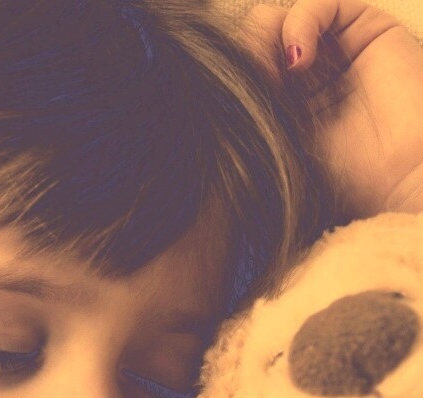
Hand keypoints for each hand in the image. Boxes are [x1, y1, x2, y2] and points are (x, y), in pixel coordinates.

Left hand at [242, 1, 422, 218]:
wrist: (398, 180)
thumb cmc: (337, 179)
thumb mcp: (273, 145)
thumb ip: (245, 113)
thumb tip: (199, 88)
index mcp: (281, 104)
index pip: (242, 68)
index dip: (229, 74)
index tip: (222, 99)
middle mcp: (307, 75)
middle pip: (258, 40)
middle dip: (245, 56)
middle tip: (244, 84)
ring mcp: (336, 50)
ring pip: (282, 20)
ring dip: (268, 42)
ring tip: (273, 78)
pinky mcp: (366, 29)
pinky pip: (320, 5)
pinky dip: (299, 25)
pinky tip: (297, 60)